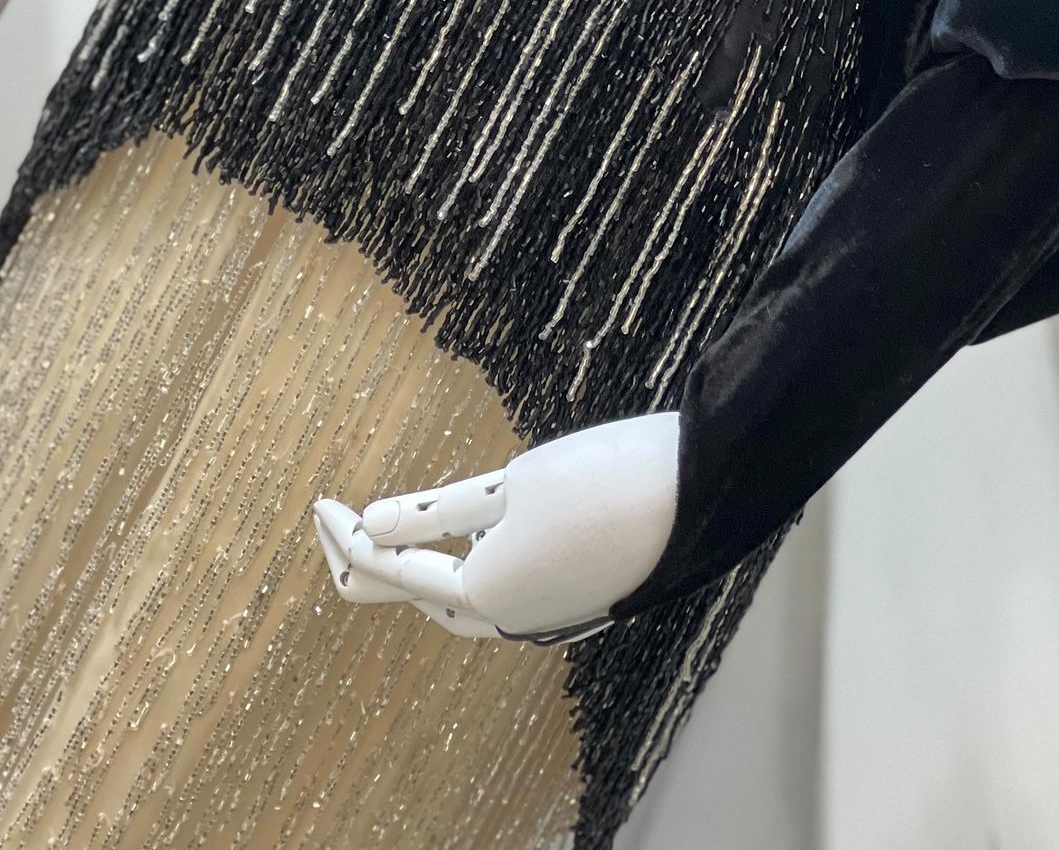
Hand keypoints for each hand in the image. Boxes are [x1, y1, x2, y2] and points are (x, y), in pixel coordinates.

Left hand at [313, 412, 679, 641]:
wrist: (698, 500)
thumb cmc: (604, 481)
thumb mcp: (510, 483)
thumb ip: (436, 511)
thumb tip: (373, 525)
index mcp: (484, 592)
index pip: (391, 569)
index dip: (349, 535)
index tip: (320, 504)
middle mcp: (508, 618)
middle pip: (418, 599)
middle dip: (375, 563)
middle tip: (342, 522)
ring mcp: (542, 615)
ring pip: (458, 604)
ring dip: (417, 576)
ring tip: (391, 541)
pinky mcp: (569, 600)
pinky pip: (496, 595)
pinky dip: (462, 572)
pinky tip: (464, 542)